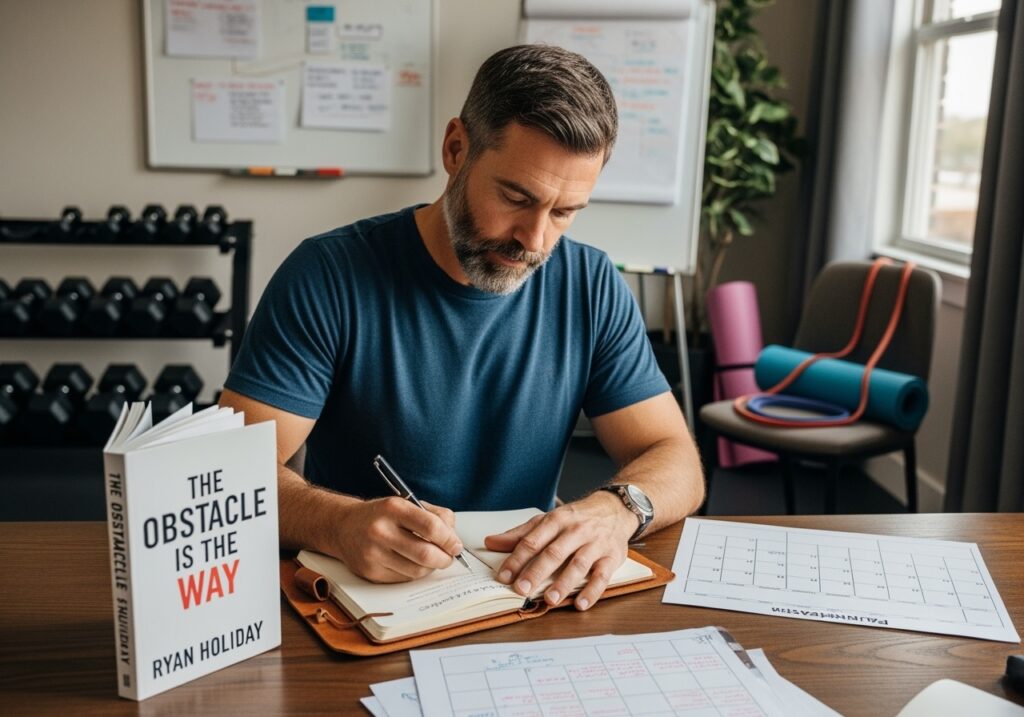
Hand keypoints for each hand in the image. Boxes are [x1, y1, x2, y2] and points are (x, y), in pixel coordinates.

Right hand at [328, 497, 463, 582]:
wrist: (343, 526)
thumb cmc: (382, 515)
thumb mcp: (407, 504)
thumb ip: (435, 516)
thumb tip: (454, 539)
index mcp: (393, 508)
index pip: (431, 527)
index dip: (449, 539)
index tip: (456, 545)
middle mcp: (380, 530)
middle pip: (425, 554)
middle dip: (445, 559)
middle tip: (449, 557)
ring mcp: (373, 553)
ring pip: (416, 571)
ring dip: (431, 568)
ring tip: (431, 559)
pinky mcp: (370, 572)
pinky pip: (404, 579)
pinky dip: (414, 573)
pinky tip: (411, 563)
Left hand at [484, 492, 637, 609]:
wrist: (615, 508)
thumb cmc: (576, 518)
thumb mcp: (548, 520)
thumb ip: (521, 534)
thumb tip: (490, 542)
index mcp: (556, 520)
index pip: (533, 540)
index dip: (517, 559)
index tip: (503, 576)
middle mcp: (575, 531)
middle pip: (554, 553)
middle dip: (536, 572)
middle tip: (521, 590)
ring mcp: (595, 544)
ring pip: (578, 564)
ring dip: (563, 583)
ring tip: (549, 600)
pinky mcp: (611, 557)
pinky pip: (602, 576)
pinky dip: (592, 591)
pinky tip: (580, 604)